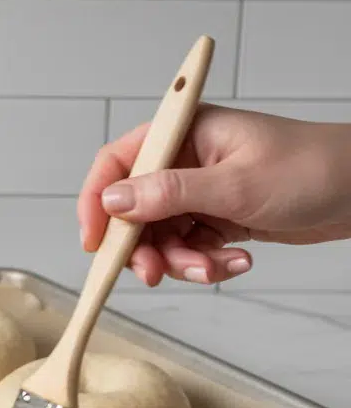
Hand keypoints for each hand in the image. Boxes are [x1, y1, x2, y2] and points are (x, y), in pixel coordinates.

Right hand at [78, 105, 350, 285]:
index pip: (117, 162)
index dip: (97, 202)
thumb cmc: (312, 170)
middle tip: (156, 273)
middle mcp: (184, 160)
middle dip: (144, 247)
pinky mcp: (215, 216)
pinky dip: (205, 262)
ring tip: (216, 268)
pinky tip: (238, 261)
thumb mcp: (235, 185)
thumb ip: (169, 193)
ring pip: (160, 237)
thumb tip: (113, 201)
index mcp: (184, 134)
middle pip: (133, 210)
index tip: (95, 241)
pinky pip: (189, 247)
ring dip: (181, 261)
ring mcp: (199, 191)